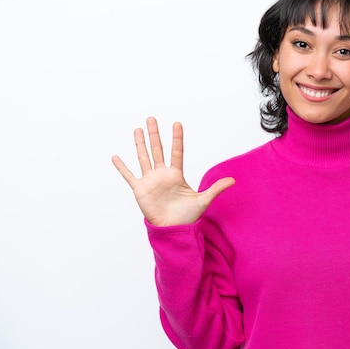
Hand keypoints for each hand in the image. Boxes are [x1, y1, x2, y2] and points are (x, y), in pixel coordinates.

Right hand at [111, 117, 234, 226]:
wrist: (173, 229)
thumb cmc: (188, 216)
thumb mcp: (203, 200)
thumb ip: (216, 188)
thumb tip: (233, 180)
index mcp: (177, 175)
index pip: (177, 152)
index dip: (177, 138)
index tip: (177, 123)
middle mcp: (162, 174)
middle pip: (158, 150)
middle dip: (155, 134)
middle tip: (151, 118)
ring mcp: (150, 181)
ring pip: (144, 158)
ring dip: (140, 144)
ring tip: (137, 129)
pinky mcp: (140, 190)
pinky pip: (129, 176)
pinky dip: (122, 167)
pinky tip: (116, 156)